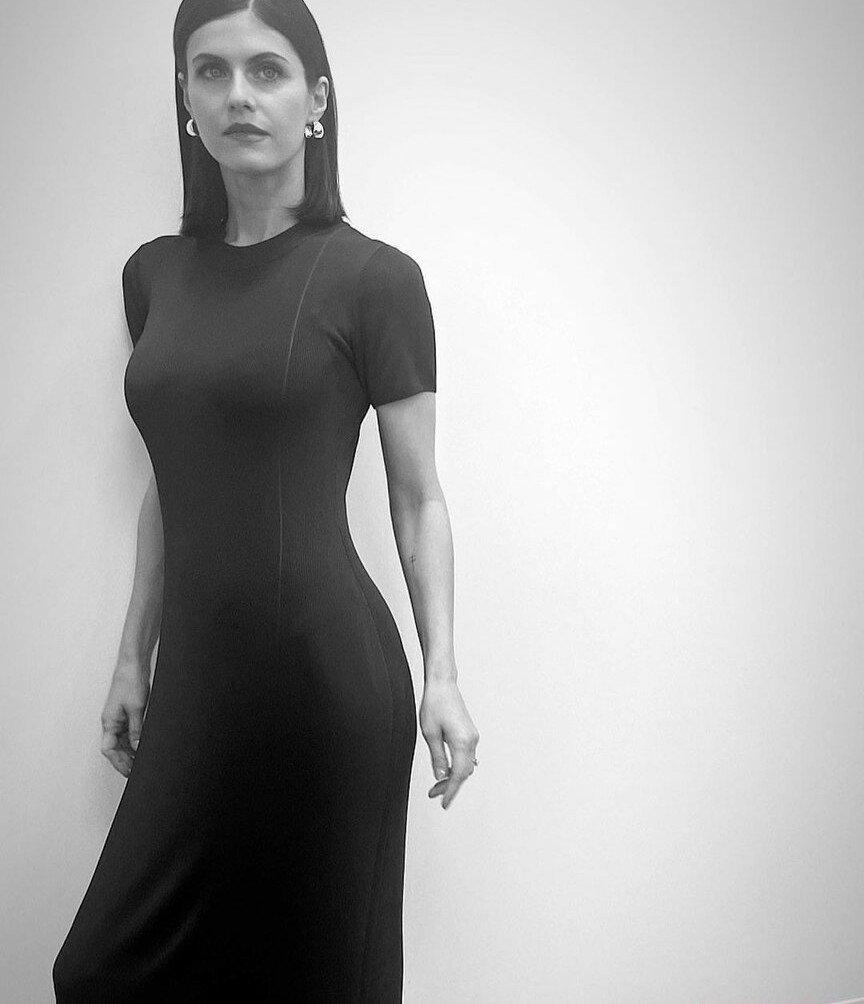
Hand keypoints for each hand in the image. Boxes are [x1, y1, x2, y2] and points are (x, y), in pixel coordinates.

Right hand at [101, 660, 150, 777]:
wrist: (134, 664)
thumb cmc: (130, 681)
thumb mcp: (136, 709)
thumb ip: (136, 730)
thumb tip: (137, 748)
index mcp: (109, 722)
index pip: (108, 749)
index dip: (118, 762)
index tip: (129, 770)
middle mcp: (112, 722)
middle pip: (114, 748)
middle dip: (124, 760)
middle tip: (136, 770)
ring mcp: (119, 717)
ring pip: (121, 742)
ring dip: (129, 752)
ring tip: (141, 761)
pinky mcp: (127, 713)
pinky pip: (128, 733)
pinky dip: (134, 741)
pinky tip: (142, 746)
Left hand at [419, 676, 479, 809]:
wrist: (442, 684)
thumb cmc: (434, 704)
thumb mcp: (430, 733)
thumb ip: (437, 757)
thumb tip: (441, 776)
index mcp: (462, 741)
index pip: (459, 775)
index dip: (451, 791)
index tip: (444, 803)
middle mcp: (471, 740)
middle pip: (464, 772)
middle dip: (450, 785)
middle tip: (434, 794)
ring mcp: (472, 736)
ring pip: (466, 764)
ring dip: (453, 776)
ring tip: (437, 784)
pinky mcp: (469, 732)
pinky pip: (466, 755)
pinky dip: (457, 765)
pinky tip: (445, 768)